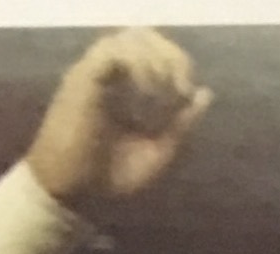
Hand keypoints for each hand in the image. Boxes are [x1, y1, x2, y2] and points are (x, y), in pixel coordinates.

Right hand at [24, 29, 212, 210]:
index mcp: (124, 85)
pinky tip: (146, 97)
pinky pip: (113, 52)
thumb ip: (181, 124)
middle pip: (143, 35)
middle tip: (180, 89)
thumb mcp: (158, 150)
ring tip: (163, 95)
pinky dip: (138, 69)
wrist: (75, 193)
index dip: (178, 62)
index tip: (186, 94)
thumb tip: (204, 93)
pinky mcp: (82, 79)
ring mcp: (93, 74)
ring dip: (156, 63)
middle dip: (171, 57)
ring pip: (128, 37)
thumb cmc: (109, 175)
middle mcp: (108, 73)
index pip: (153, 49)